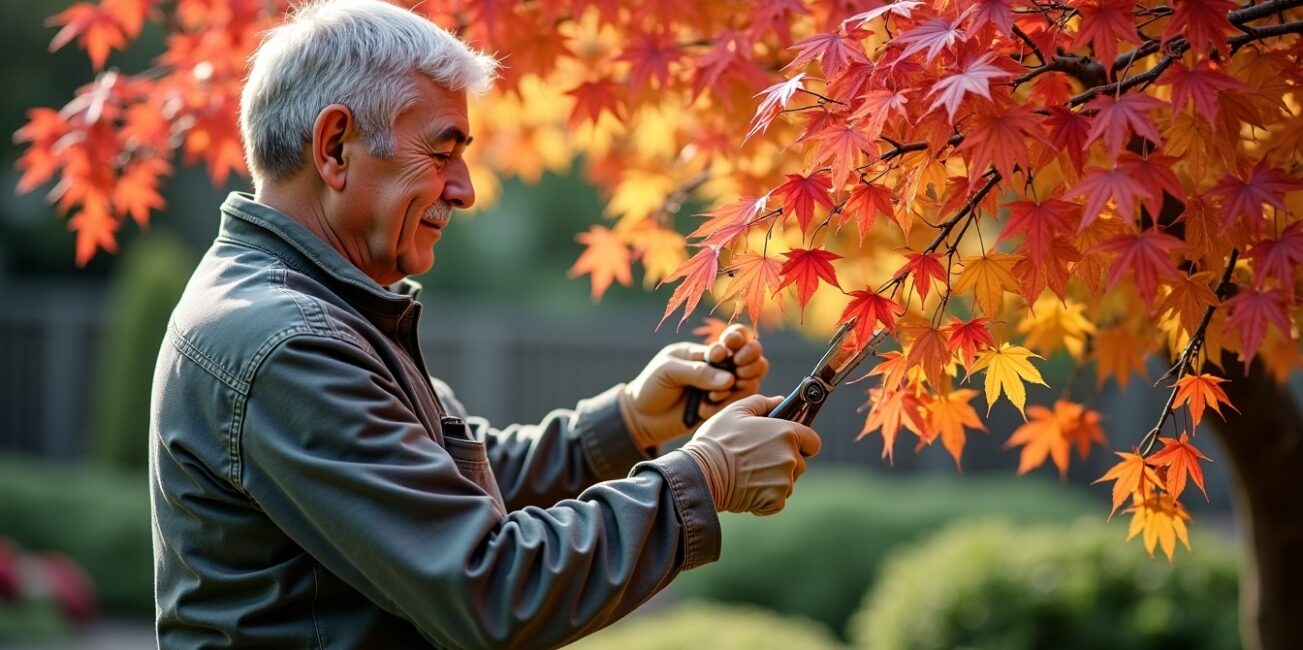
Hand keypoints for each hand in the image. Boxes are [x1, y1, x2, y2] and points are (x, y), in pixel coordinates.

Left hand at [619, 324, 769, 448]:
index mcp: (706, 350)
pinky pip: (740, 403)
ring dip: (740, 386)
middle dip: (751, 361)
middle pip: (753, 356)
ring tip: (714, 396)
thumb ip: (698, 372)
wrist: (642, 417)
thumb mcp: (669, 371)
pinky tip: (703, 410)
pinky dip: (725, 405)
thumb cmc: (652, 386)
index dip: (737, 340)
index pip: (735, 336)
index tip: (722, 351)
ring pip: (752, 380)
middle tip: (737, 370)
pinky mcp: (723, 407)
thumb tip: (731, 379)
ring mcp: (724, 387)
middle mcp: (720, 367)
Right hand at [679, 394, 820, 515]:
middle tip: (757, 458)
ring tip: (748, 473)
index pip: (813, 441)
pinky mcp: (775, 502)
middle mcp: (791, 458)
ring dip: (774, 480)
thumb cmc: (716, 440)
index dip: (802, 442)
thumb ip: (762, 403)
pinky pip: (777, 500)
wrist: (700, 474)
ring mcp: (785, 482)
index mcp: (786, 433)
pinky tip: (746, 488)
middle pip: (800, 463)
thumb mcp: (736, 411)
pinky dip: (765, 497)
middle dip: (784, 461)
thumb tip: (780, 400)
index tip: (788, 444)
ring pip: (788, 482)